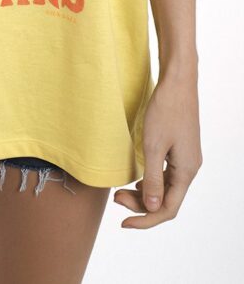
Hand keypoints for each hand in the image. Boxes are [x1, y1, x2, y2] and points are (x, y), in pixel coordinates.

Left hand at [113, 69, 201, 227]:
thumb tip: (153, 209)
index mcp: (187, 171)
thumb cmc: (165, 110)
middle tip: (115, 199)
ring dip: (144, 193)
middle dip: (140, 205)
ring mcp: (185, 159)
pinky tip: (135, 178)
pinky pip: (166, 174)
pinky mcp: (179, 149)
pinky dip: (150, 180)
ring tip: (120, 191)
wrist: (177, 82)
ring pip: (165, 188)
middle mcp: (189, 169)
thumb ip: (153, 179)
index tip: (123, 223)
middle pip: (166, 200)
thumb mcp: (154, 146)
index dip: (146, 220)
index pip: (168, 209)